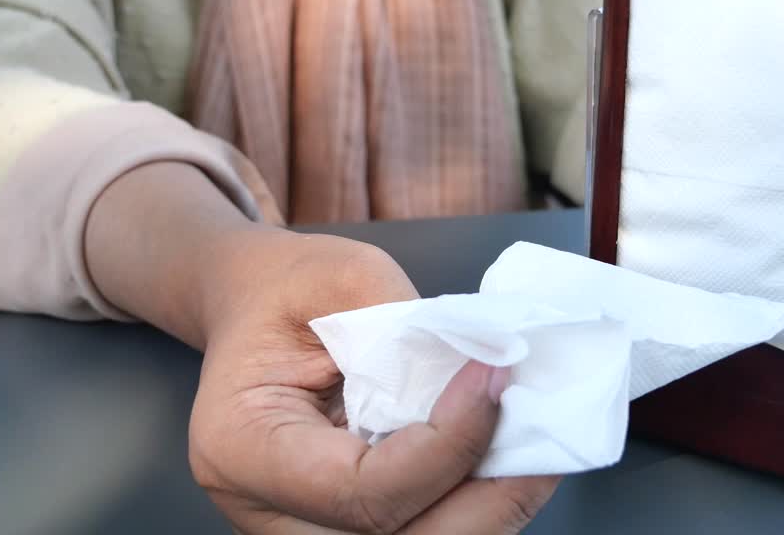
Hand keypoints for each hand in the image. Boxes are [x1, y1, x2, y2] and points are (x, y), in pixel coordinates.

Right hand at [87, 164, 556, 532]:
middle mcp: (268, 511)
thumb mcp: (341, 274)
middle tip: (542, 431)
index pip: (359, 491)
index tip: (494, 378)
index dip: (445, 444)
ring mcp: (306, 529)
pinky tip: (507, 457)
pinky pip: (425, 530)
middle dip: (486, 499)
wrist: (255, 306)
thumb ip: (406, 325)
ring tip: (534, 445)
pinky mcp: (347, 526)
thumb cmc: (288, 288)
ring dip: (490, 506)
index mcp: (242, 448)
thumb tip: (484, 369)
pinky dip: (477, 504)